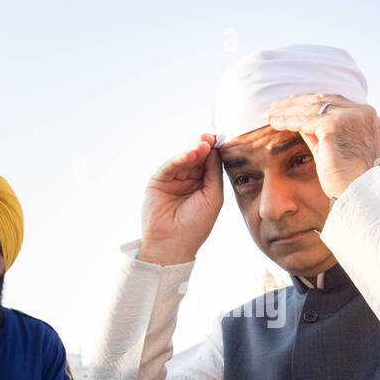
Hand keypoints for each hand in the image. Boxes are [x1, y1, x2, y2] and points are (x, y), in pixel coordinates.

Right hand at [139, 134, 222, 265]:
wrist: (173, 243)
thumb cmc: (196, 225)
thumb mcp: (213, 197)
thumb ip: (214, 173)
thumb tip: (214, 150)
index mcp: (203, 186)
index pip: (209, 163)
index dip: (214, 151)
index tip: (221, 139)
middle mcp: (188, 181)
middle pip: (196, 158)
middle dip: (203, 146)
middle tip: (211, 136)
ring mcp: (172, 180)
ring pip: (184, 160)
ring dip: (193, 151)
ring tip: (202, 145)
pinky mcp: (158, 181)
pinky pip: (169, 166)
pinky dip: (179, 159)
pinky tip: (190, 154)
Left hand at [267, 94, 379, 198]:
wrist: (359, 194)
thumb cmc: (349, 179)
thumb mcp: (336, 148)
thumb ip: (322, 132)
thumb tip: (301, 121)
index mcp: (368, 116)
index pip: (334, 101)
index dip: (310, 102)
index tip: (292, 105)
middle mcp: (362, 111)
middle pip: (322, 100)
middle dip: (296, 102)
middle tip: (276, 106)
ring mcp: (350, 116)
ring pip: (311, 107)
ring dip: (287, 110)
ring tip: (269, 114)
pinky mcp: (335, 125)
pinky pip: (304, 119)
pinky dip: (287, 120)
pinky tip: (274, 122)